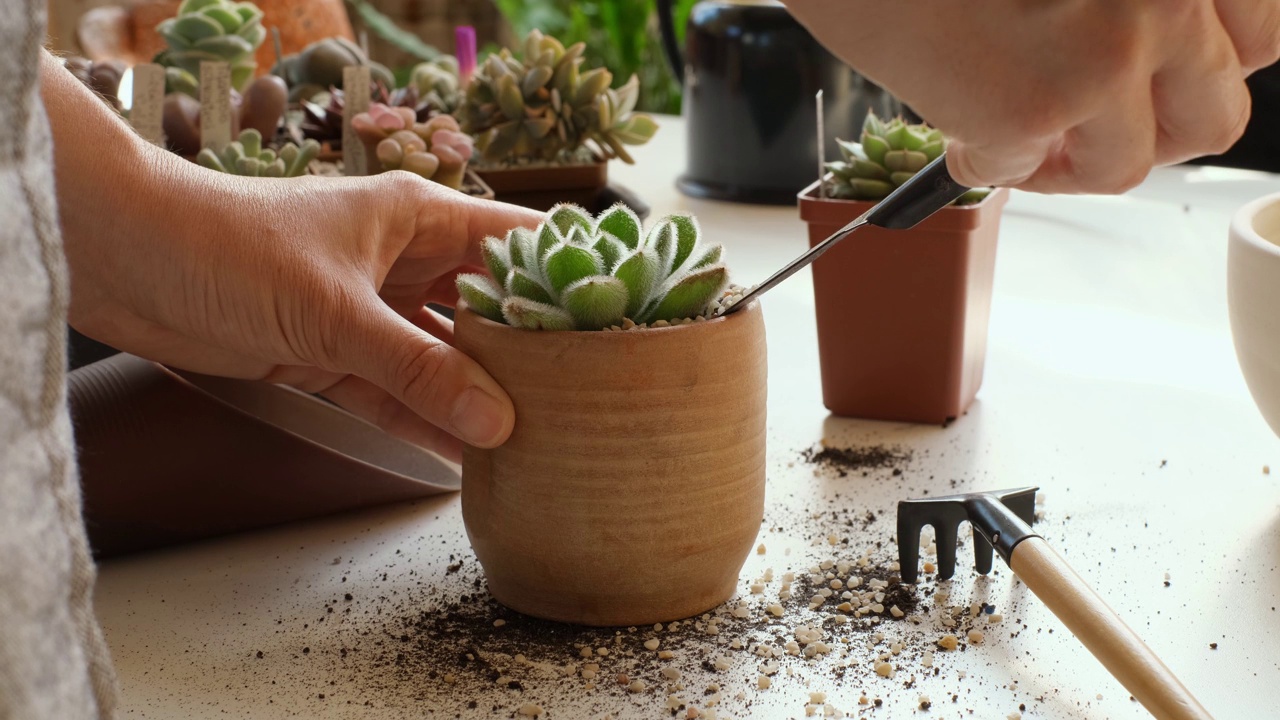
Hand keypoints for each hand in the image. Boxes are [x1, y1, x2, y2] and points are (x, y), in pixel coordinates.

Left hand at [42, 52, 541, 460]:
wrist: (128, 262)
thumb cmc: (231, 248)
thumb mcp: (337, 312)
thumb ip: (418, 368)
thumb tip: (496, 422)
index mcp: (418, 217)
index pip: (515, 243)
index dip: (565, 278)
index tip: (614, 324)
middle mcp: (402, 260)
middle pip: (484, 309)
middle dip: (526, 352)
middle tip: (582, 398)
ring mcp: (367, 309)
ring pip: (440, 357)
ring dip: (476, 395)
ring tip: (535, 438)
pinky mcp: (331, 353)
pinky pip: (393, 391)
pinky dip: (422, 420)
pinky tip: (464, 455)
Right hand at [785, 0, 1279, 193]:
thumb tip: (1137, 63)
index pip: (1258, 36)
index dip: (1199, 67)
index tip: (1152, 75)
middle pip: (1213, 114)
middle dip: (1143, 132)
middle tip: (1082, 122)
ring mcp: (1110, 48)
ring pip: (1127, 164)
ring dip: (1066, 163)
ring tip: (1008, 129)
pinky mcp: (1031, 104)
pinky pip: (1021, 173)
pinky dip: (983, 160)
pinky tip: (952, 119)